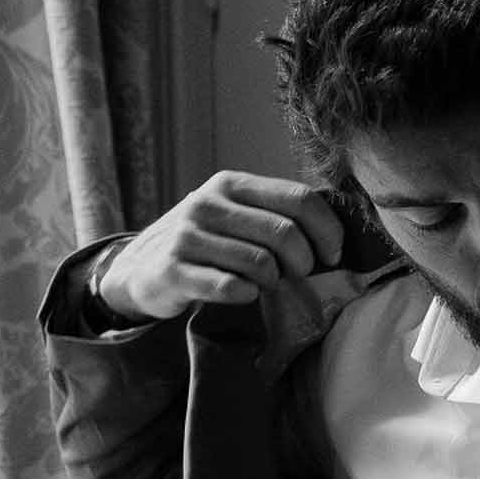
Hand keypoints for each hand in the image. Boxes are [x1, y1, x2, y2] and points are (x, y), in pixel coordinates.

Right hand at [97, 172, 345, 322]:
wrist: (142, 268)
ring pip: (261, 262)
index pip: (299, 198)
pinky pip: (228, 286)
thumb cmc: (206, 243)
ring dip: (274, 281)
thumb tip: (338, 234)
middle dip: (304, 262)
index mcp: (232, 184)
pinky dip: (246, 294)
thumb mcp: (235, 215)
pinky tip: (244, 293)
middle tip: (299, 276)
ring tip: (266, 284)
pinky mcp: (173, 270)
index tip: (333, 256)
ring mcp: (187, 236)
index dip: (328, 230)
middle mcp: (207, 203)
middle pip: (284, 233)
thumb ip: (275, 214)